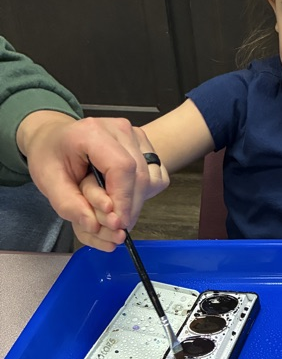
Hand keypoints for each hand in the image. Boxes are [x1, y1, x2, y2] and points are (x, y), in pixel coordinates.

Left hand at [16, 113, 168, 251]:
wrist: (55, 138)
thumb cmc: (51, 156)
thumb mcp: (47, 182)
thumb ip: (69, 205)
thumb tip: (95, 226)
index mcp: (92, 132)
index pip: (122, 168)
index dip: (123, 200)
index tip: (116, 224)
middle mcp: (120, 129)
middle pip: (140, 176)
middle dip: (129, 208)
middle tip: (113, 229)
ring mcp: (135, 135)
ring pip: (152, 179)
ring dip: (135, 202)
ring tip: (110, 207)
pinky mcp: (144, 145)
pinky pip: (157, 176)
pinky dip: (142, 194)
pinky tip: (122, 195)